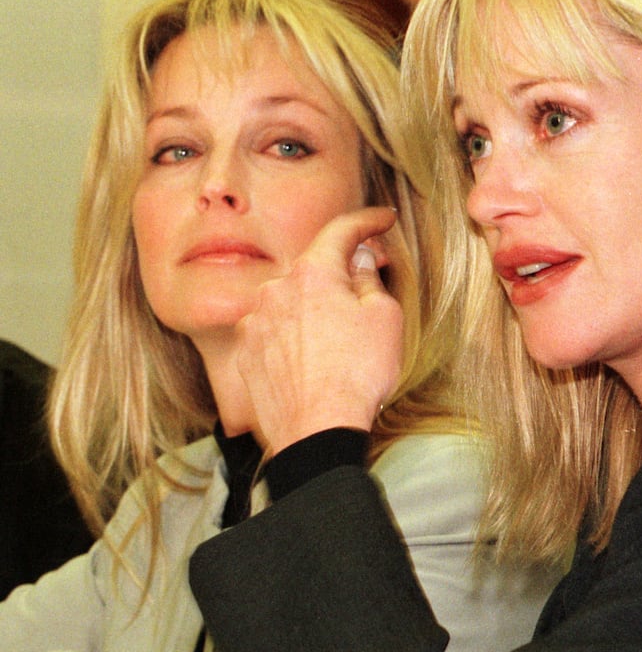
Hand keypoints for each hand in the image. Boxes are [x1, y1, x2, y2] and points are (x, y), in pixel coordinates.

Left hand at [237, 207, 403, 455]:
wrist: (316, 431)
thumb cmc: (357, 374)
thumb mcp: (384, 319)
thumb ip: (370, 280)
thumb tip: (360, 262)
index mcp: (312, 273)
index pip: (341, 231)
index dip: (366, 221)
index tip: (382, 220)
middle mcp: (276, 289)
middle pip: (314, 269)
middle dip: (340, 275)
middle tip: (366, 290)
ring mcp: (255, 322)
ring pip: (291, 302)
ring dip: (315, 310)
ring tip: (339, 341)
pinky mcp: (247, 354)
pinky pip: (274, 332)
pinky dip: (294, 337)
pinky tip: (314, 360)